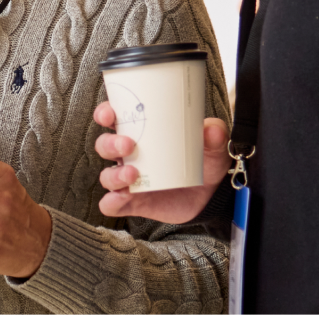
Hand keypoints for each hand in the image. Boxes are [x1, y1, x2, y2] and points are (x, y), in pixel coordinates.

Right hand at [94, 101, 230, 221]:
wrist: (211, 195)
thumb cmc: (204, 161)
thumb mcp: (212, 145)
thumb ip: (213, 135)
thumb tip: (211, 129)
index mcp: (141, 133)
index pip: (113, 118)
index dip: (105, 113)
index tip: (110, 113)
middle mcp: (129, 155)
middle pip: (104, 145)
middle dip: (110, 143)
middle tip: (128, 144)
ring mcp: (130, 180)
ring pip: (107, 175)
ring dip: (114, 174)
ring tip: (133, 174)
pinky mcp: (134, 203)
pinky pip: (112, 204)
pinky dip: (111, 202)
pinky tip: (120, 199)